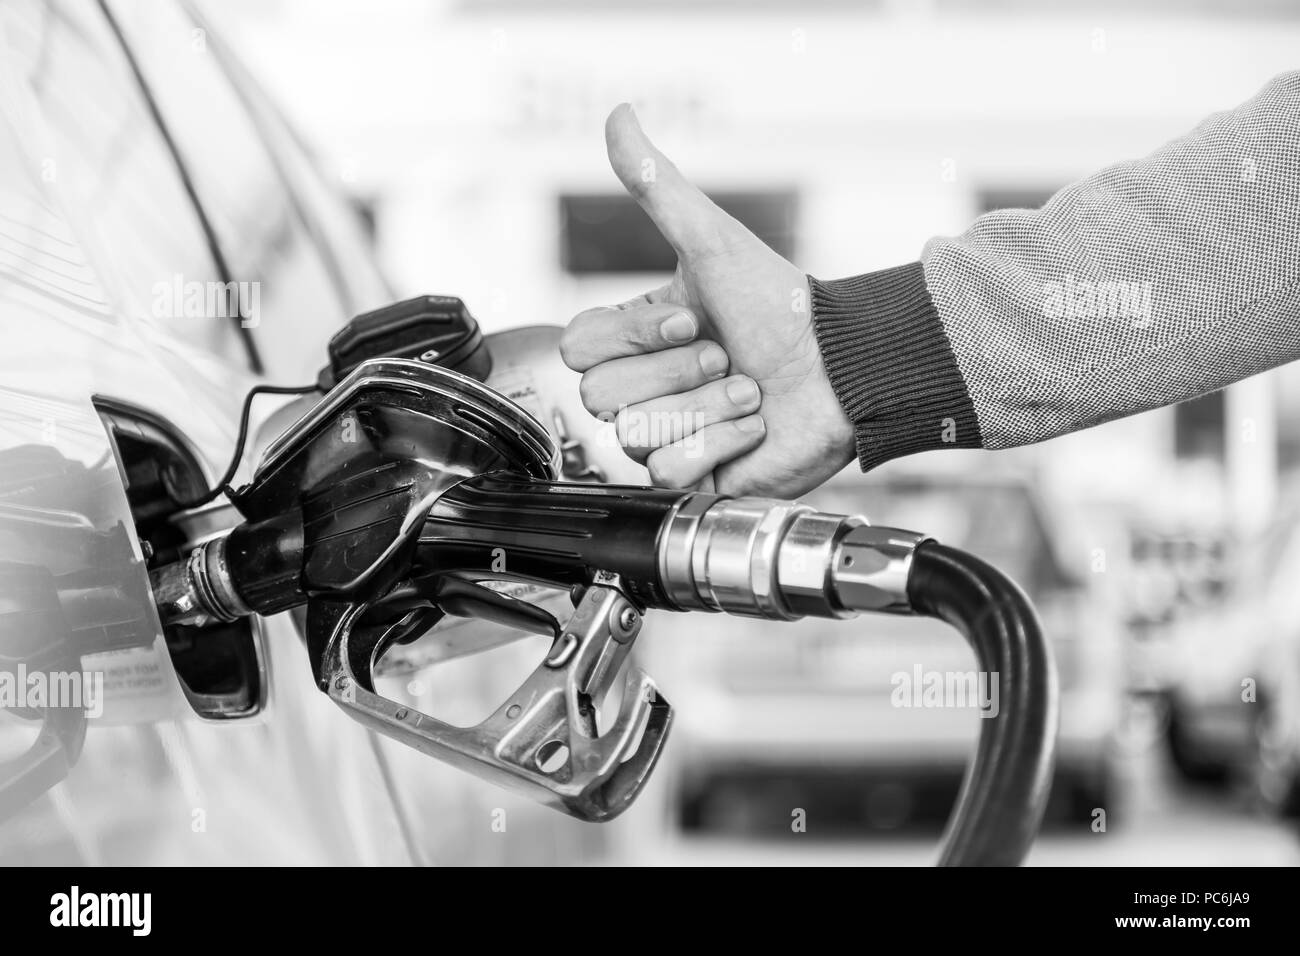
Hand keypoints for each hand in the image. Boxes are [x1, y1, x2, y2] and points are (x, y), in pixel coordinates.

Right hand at [560, 104, 854, 497]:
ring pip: (635, 436)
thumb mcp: (711, 241)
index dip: (633, 337)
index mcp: (634, 340)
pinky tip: (753, 428)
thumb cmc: (778, 306)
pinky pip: (670, 472)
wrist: (841, 369)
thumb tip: (618, 114)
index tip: (691, 317)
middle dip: (677, 373)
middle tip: (727, 356)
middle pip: (600, 397)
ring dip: (707, 407)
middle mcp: (641, 390)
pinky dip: (721, 445)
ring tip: (749, 392)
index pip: (578, 349)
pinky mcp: (693, 479)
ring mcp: (664, 437)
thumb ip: (657, 184)